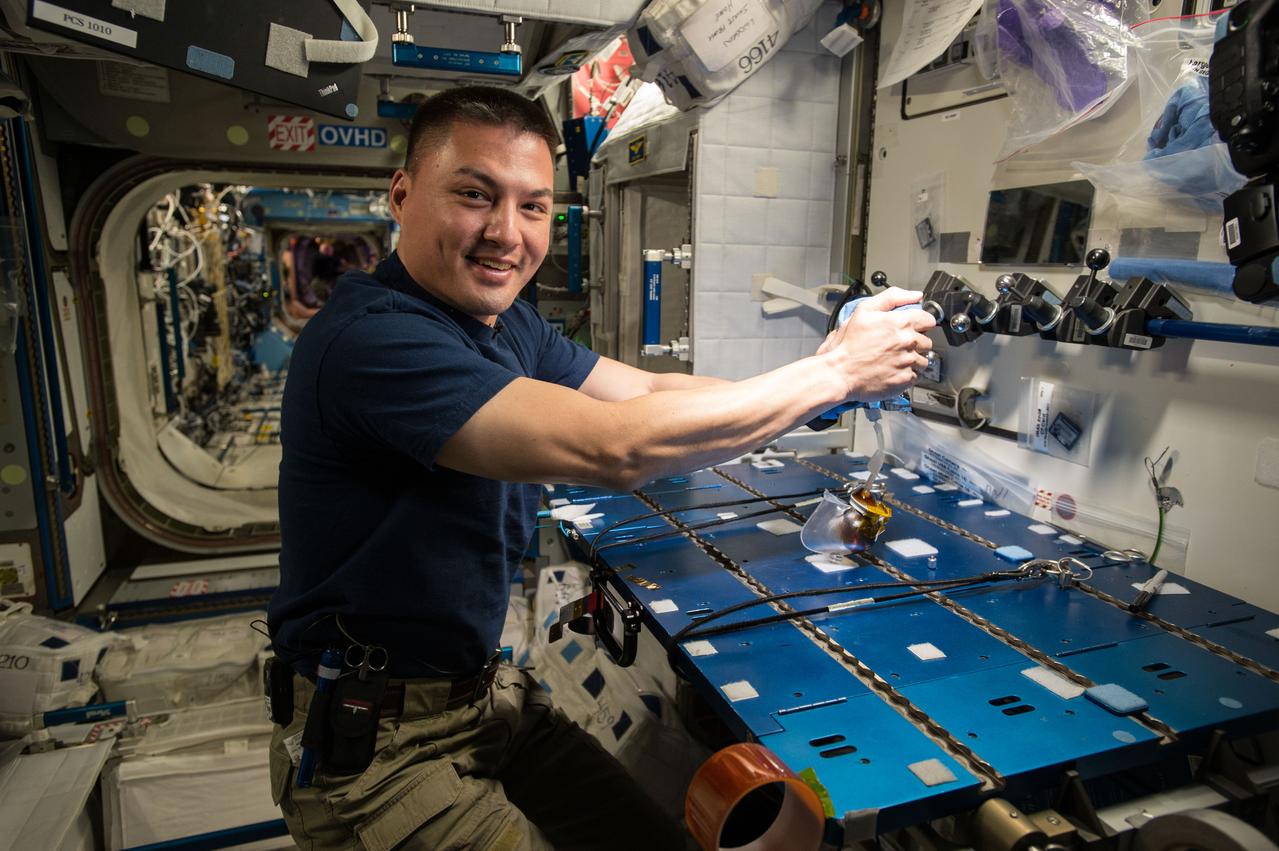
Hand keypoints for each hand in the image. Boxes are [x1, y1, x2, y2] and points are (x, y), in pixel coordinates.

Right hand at [820, 287, 935, 401]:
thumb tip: (915, 295)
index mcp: (901, 323)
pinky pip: (916, 375)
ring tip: (896, 359)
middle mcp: (907, 342)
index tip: (913, 327)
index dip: (921, 323)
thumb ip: (892, 297)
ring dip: (913, 359)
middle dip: (916, 342)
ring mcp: (907, 361)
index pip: (929, 320)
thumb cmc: (850, 344)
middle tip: (898, 345)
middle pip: (927, 341)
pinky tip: (894, 369)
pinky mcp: (905, 378)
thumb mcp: (865, 310)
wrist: (841, 372)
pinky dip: (908, 373)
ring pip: (924, 359)